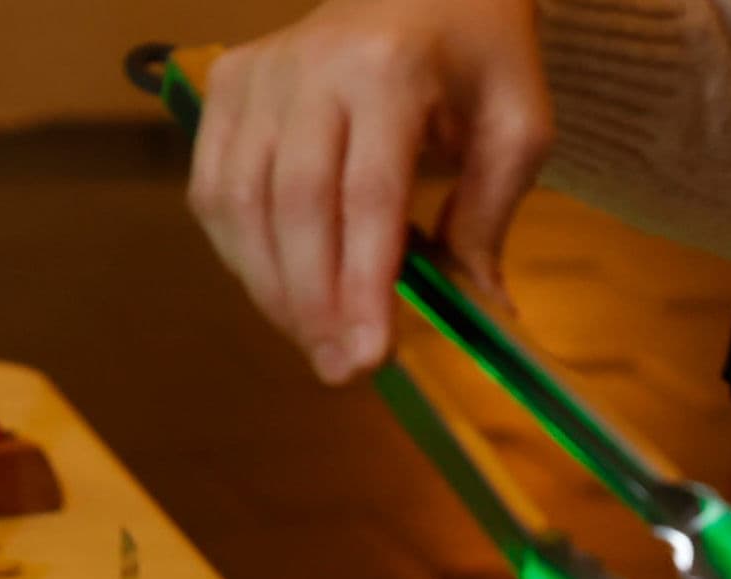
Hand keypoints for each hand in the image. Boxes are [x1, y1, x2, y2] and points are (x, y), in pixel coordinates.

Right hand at [187, 0, 550, 382]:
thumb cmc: (476, 54)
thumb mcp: (518, 125)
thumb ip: (492, 216)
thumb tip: (480, 312)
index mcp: (389, 68)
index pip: (366, 196)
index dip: (363, 286)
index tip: (372, 357)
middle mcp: (309, 64)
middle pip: (294, 206)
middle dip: (313, 304)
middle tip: (341, 370)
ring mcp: (258, 72)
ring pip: (238, 203)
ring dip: (271, 289)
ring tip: (315, 342)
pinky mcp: (226, 84)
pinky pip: (212, 188)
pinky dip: (238, 252)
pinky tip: (280, 291)